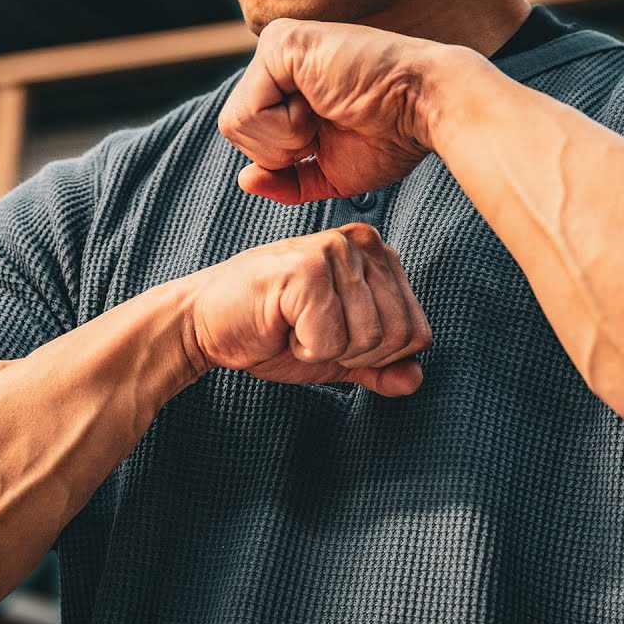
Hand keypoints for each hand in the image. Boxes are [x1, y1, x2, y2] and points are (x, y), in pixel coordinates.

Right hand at [184, 222, 431, 396]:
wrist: (206, 324)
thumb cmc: (271, 331)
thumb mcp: (337, 354)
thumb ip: (379, 367)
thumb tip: (415, 380)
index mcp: (378, 256)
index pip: (418, 332)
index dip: (378, 358)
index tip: (335, 339)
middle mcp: (362, 243)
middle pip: (398, 336)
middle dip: (354, 356)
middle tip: (313, 335)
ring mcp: (334, 251)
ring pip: (368, 339)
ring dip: (326, 351)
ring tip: (296, 326)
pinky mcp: (305, 270)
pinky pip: (331, 340)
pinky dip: (305, 349)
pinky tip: (282, 325)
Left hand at [219, 18, 446, 203]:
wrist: (424, 110)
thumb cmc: (391, 136)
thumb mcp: (329, 171)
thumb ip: (286, 179)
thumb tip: (244, 180)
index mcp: (286, 83)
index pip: (248, 134)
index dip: (284, 157)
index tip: (328, 136)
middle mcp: (276, 58)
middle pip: (234, 129)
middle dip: (281, 150)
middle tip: (328, 124)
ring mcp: (276, 46)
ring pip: (236, 123)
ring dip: (286, 138)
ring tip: (327, 111)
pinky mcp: (279, 45)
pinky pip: (248, 112)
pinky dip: (287, 128)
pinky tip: (323, 104)